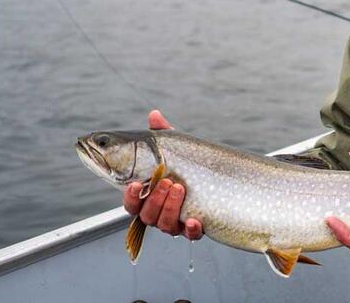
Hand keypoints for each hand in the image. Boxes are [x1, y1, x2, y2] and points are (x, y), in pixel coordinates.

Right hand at [122, 110, 203, 239]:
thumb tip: (155, 114)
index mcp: (148, 195)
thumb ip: (162, 135)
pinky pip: (191, 235)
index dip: (130, 196)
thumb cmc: (188, 164)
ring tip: (180, 188)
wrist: (220, 180)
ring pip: (165, 225)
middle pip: (147, 215)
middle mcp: (159, 212)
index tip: (133, 184)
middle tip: (167, 181)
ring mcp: (177, 222)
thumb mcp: (176, 149)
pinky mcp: (196, 228)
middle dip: (154, 199)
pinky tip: (194, 220)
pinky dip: (191, 229)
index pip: (132, 202)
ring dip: (170, 208)